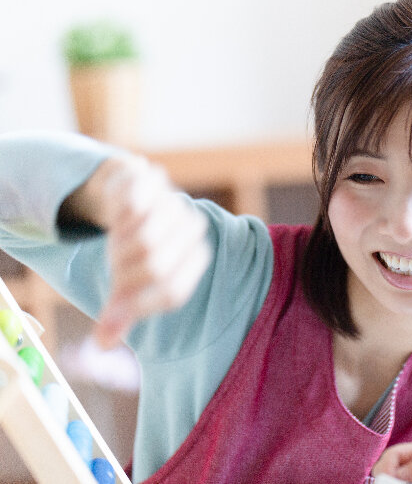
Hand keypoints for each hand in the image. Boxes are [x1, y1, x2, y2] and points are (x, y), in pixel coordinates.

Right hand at [70, 155, 210, 348]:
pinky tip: (117, 215)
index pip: (172, 293)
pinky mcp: (152, 180)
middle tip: (112, 264)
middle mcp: (193, 229)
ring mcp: (175, 201)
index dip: (139, 304)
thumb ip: (121, 313)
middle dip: (123, 272)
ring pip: (142, 239)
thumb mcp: (130, 282)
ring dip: (118, 245)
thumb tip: (102, 343)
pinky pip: (132, 205)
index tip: (117, 302)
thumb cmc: (136, 248)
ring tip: (115, 240)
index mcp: (197, 257)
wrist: (131, 195)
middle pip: (155, 266)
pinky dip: (116, 216)